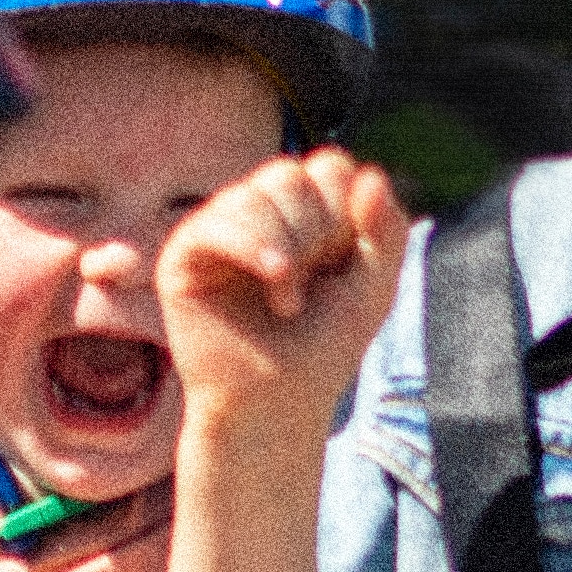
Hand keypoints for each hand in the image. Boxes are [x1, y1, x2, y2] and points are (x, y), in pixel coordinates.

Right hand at [158, 150, 408, 431]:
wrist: (278, 404)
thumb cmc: (323, 347)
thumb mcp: (374, 287)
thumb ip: (386, 229)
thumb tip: (372, 175)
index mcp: (301, 211)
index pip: (329, 167)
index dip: (347, 214)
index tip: (341, 268)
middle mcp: (256, 212)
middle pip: (292, 174)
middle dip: (317, 229)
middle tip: (313, 284)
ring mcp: (219, 230)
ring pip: (255, 193)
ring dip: (288, 248)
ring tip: (288, 301)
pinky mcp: (185, 256)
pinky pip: (214, 222)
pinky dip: (254, 246)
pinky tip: (276, 280)